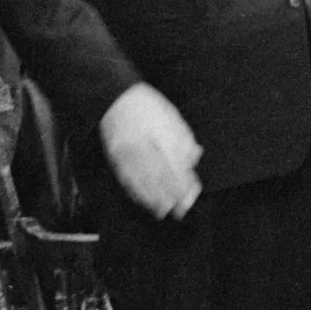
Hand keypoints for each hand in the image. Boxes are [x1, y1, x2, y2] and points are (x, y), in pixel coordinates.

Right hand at [99, 83, 202, 218]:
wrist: (117, 99)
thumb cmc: (147, 106)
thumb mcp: (172, 117)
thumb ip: (184, 138)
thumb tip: (194, 156)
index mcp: (162, 135)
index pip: (176, 164)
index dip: (184, 184)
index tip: (190, 196)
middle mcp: (146, 146)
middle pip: (161, 176)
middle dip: (172, 195)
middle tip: (180, 209)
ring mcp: (129, 153)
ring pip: (144, 180)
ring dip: (155, 198)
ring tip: (164, 210)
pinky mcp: (117, 158)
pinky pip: (127, 178)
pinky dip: (137, 192)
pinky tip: (144, 200)